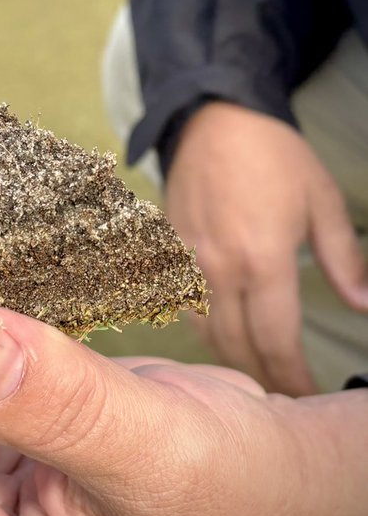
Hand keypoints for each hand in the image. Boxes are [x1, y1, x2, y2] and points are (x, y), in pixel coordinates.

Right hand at [165, 102, 367, 395]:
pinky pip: (186, 308)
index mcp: (262, 258)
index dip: (294, 378)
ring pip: (206, 334)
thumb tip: (363, 304)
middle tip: (287, 396)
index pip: (277, 341)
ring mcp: (187, 263)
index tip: (309, 397)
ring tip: (259, 375)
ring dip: (233, 361)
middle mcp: (219, 268)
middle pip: (238, 348)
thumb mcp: (322, 201)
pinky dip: (206, 332)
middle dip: (265, 380)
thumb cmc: (273, 154)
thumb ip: (344, 259)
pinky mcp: (168, 254)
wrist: (214, 118)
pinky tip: (224, 336)